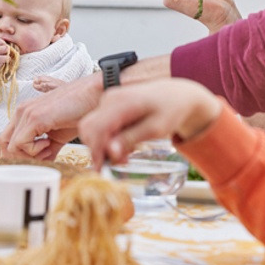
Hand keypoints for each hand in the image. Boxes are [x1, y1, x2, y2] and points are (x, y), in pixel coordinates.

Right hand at [0, 36, 12, 80]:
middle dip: (5, 48)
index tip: (1, 48)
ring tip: (4, 58)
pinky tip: (4, 63)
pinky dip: (7, 60)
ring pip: (6, 49)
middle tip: (4, 53)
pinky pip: (7, 57)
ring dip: (6, 53)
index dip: (1, 43)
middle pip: (2, 43)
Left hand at [0, 74, 101, 158]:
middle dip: (19, 157)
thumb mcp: (58, 136)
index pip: (7, 139)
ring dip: (28, 155)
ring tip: (48, 148)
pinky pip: (21, 144)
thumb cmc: (80, 112)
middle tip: (41, 157)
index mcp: (25, 114)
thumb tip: (42, 165)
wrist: (93, 97)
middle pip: (3, 143)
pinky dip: (34, 151)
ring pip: (10, 146)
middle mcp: (22, 111)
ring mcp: (26, 113)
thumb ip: (47, 150)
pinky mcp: (34, 117)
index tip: (39, 157)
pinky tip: (49, 143)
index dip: (18, 154)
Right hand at [77, 79, 221, 168]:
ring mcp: (107, 100)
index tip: (103, 169)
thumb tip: (110, 152)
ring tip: (126, 154)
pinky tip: (124, 144)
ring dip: (103, 146)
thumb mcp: (155, 129)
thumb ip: (131, 139)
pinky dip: (107, 139)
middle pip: (88, 129)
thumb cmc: (170, 110)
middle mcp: (109, 98)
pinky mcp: (108, 105)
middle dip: (98, 149)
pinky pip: (99, 126)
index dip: (96, 151)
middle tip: (120, 162)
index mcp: (121, 102)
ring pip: (91, 129)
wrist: (176, 95)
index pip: (96, 128)